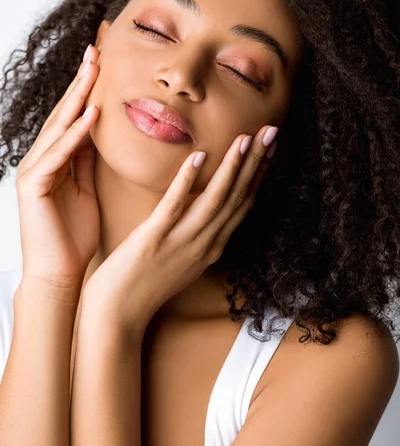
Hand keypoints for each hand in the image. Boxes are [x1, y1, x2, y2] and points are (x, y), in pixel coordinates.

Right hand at [15, 44, 100, 289]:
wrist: (59, 273)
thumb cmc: (74, 236)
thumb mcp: (85, 190)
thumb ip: (87, 162)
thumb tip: (99, 134)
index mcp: (57, 161)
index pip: (75, 117)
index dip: (89, 90)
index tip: (106, 63)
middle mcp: (42, 159)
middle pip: (65, 113)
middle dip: (82, 81)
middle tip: (98, 48)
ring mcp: (35, 170)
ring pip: (59, 126)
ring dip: (78, 96)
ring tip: (94, 67)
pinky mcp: (33, 185)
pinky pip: (58, 154)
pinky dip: (74, 134)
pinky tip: (90, 113)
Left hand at [83, 125, 277, 335]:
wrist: (118, 314)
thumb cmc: (144, 284)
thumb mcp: (181, 259)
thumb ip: (195, 234)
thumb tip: (202, 208)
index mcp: (211, 247)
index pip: (242, 205)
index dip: (258, 174)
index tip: (269, 147)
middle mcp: (204, 245)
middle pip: (237, 198)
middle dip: (256, 163)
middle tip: (271, 131)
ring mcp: (181, 243)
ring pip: (214, 200)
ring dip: (232, 167)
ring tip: (245, 138)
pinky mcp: (154, 240)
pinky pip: (175, 207)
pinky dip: (188, 181)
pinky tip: (198, 157)